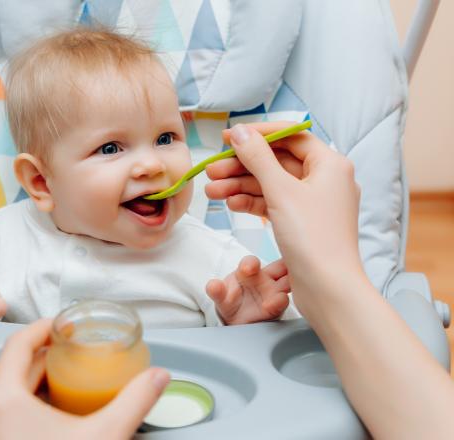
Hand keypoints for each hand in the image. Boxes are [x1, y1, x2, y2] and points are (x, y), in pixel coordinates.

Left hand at [0, 319, 169, 439]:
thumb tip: (157, 378)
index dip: (43, 327)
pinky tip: (48, 420)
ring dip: (35, 387)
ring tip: (65, 389)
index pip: (18, 343)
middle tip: (75, 359)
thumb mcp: (104, 437)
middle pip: (14, 370)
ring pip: (6, 394)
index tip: (62, 324)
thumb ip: (134, 402)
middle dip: (47, 361)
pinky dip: (22, 410)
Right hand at [205, 122, 362, 317]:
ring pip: (272, 185)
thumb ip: (257, 157)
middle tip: (212, 170)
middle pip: (277, 162)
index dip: (258, 134)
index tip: (228, 137)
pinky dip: (253, 203)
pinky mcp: (303, 224)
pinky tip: (231, 204)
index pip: (290, 136)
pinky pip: (275, 204)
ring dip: (241, 186)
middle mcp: (326, 180)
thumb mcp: (280, 191)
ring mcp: (314, 203)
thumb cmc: (312, 237)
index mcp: (330, 164)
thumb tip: (240, 132)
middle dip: (242, 166)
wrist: (328, 288)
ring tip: (212, 191)